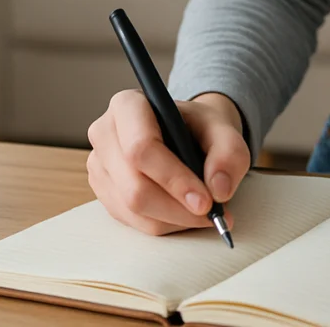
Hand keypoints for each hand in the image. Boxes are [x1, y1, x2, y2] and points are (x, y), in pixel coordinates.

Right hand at [87, 91, 250, 234]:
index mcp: (127, 106)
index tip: (206, 200)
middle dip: (177, 207)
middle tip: (212, 213)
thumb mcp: (224, 130)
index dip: (173, 178)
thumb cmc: (199, 128)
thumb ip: (229, 154)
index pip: (141, 148)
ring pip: (132, 209)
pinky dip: (164, 223)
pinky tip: (184, 213)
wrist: (186, 134)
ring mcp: (100, 165)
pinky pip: (132, 221)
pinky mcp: (104, 192)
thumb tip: (219, 190)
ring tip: (205, 213)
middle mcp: (105, 133)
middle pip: (134, 186)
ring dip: (174, 219)